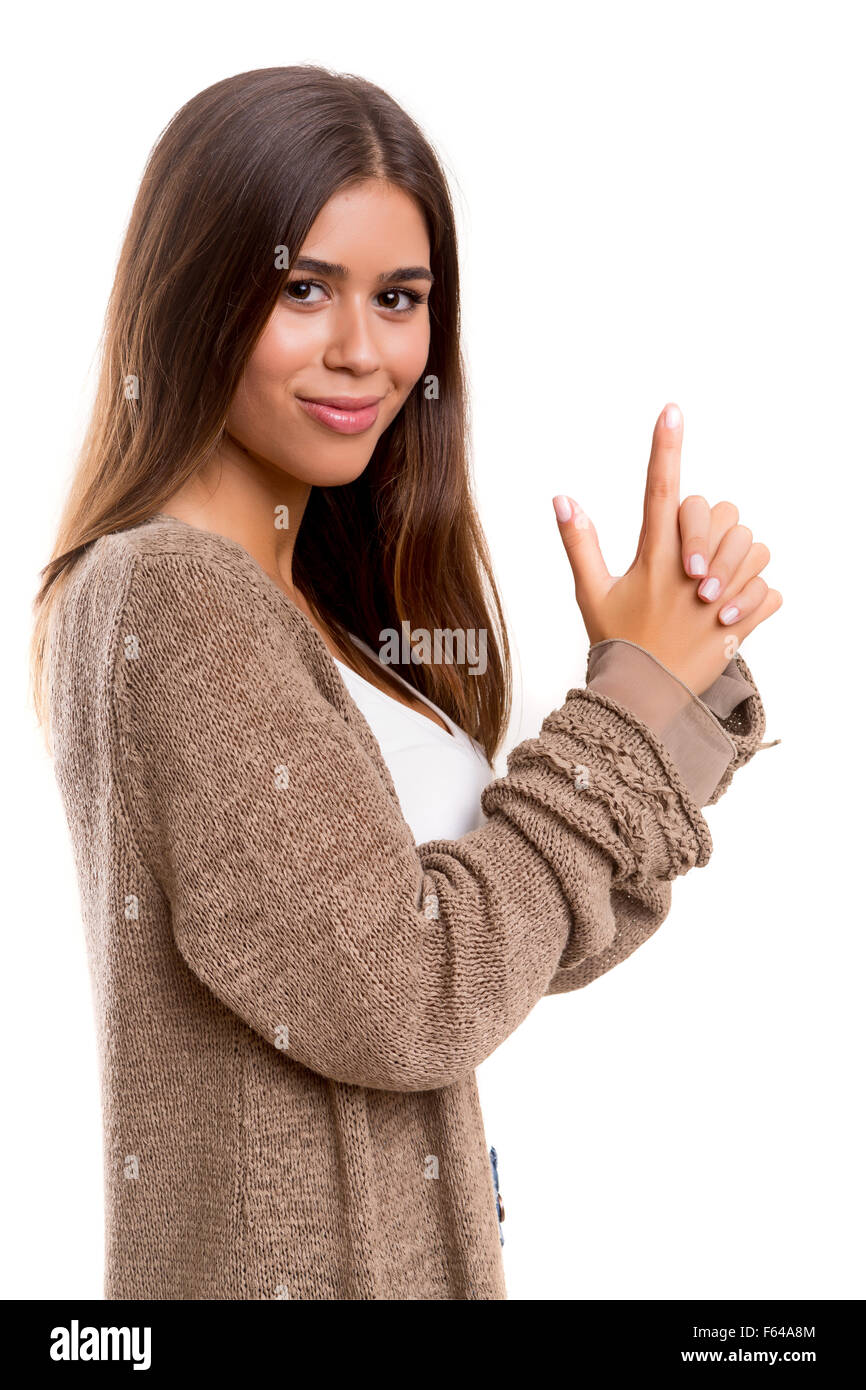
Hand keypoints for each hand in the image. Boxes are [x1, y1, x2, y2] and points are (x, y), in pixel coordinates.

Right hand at [552, 403, 781, 694]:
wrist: (642, 701)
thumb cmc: (617, 643)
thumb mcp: (591, 592)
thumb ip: (580, 542)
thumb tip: (562, 499)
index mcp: (652, 559)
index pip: (658, 490)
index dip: (665, 447)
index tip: (672, 410)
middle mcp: (687, 573)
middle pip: (721, 513)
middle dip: (715, 526)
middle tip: (698, 560)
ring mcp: (716, 598)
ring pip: (754, 549)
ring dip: (742, 562)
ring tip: (717, 587)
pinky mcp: (741, 625)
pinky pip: (770, 591)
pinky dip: (759, 597)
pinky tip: (733, 611)